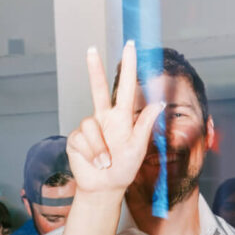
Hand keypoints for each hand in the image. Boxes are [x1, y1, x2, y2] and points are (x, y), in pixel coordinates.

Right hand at [67, 43, 164, 196]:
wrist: (104, 188)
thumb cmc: (123, 169)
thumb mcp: (138, 148)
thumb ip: (145, 124)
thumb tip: (159, 103)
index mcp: (121, 118)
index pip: (124, 88)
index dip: (128, 67)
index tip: (130, 46)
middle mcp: (103, 118)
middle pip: (97, 88)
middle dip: (94, 68)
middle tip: (91, 49)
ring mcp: (88, 128)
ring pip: (90, 124)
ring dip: (100, 148)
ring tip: (106, 162)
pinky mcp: (75, 139)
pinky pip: (83, 139)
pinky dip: (92, 153)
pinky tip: (95, 162)